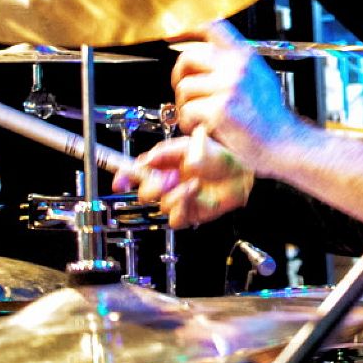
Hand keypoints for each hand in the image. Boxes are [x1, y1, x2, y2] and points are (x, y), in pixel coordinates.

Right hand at [111, 133, 253, 228]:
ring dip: (175, 193)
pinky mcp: (190, 213)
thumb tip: (146, 159)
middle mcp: (169, 183)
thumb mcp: (191, 145)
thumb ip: (167, 152)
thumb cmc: (219, 155)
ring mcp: (179, 199)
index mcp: (164, 165)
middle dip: (153, 185)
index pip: (136, 173)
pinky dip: (183, 204)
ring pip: (161, 205)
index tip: (120, 180)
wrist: (242, 171)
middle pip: (145, 193)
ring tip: (191, 181)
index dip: (124, 177)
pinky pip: (176, 217)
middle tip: (168, 177)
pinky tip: (194, 191)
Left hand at [171, 20, 302, 174]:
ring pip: (184, 88)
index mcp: (245, 56)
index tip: (172, 36)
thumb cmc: (270, 118)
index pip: (212, 28)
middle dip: (179, 76)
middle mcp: (237, 67)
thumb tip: (207, 59)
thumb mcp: (258, 78)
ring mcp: (228, 87)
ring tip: (199, 117)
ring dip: (185, 106)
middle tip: (184, 93)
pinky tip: (202, 128)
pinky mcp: (220, 109)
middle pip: (188, 58)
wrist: (282, 143)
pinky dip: (189, 123)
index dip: (187, 30)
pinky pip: (187, 111)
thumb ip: (234, 65)